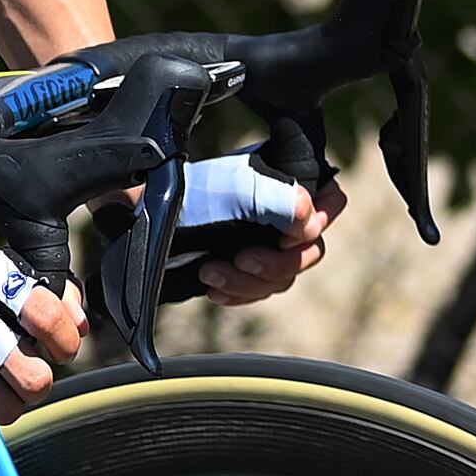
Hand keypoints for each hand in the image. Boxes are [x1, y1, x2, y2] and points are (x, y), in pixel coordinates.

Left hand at [184, 161, 345, 311]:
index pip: (331, 200)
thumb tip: (309, 223)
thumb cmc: (189, 195)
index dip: (319, 222)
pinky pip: (259, 290)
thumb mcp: (235, 190)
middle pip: (309, 250)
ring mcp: (264, 241)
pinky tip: (214, 288)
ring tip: (211, 273)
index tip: (286, 237)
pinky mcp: (244, 266)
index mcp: (288, 182)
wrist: (144, 219)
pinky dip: (239, 293)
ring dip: (248, 282)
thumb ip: (277, 200)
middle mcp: (282, 212)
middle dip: (275, 264)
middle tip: (242, 260)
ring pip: (283, 276)